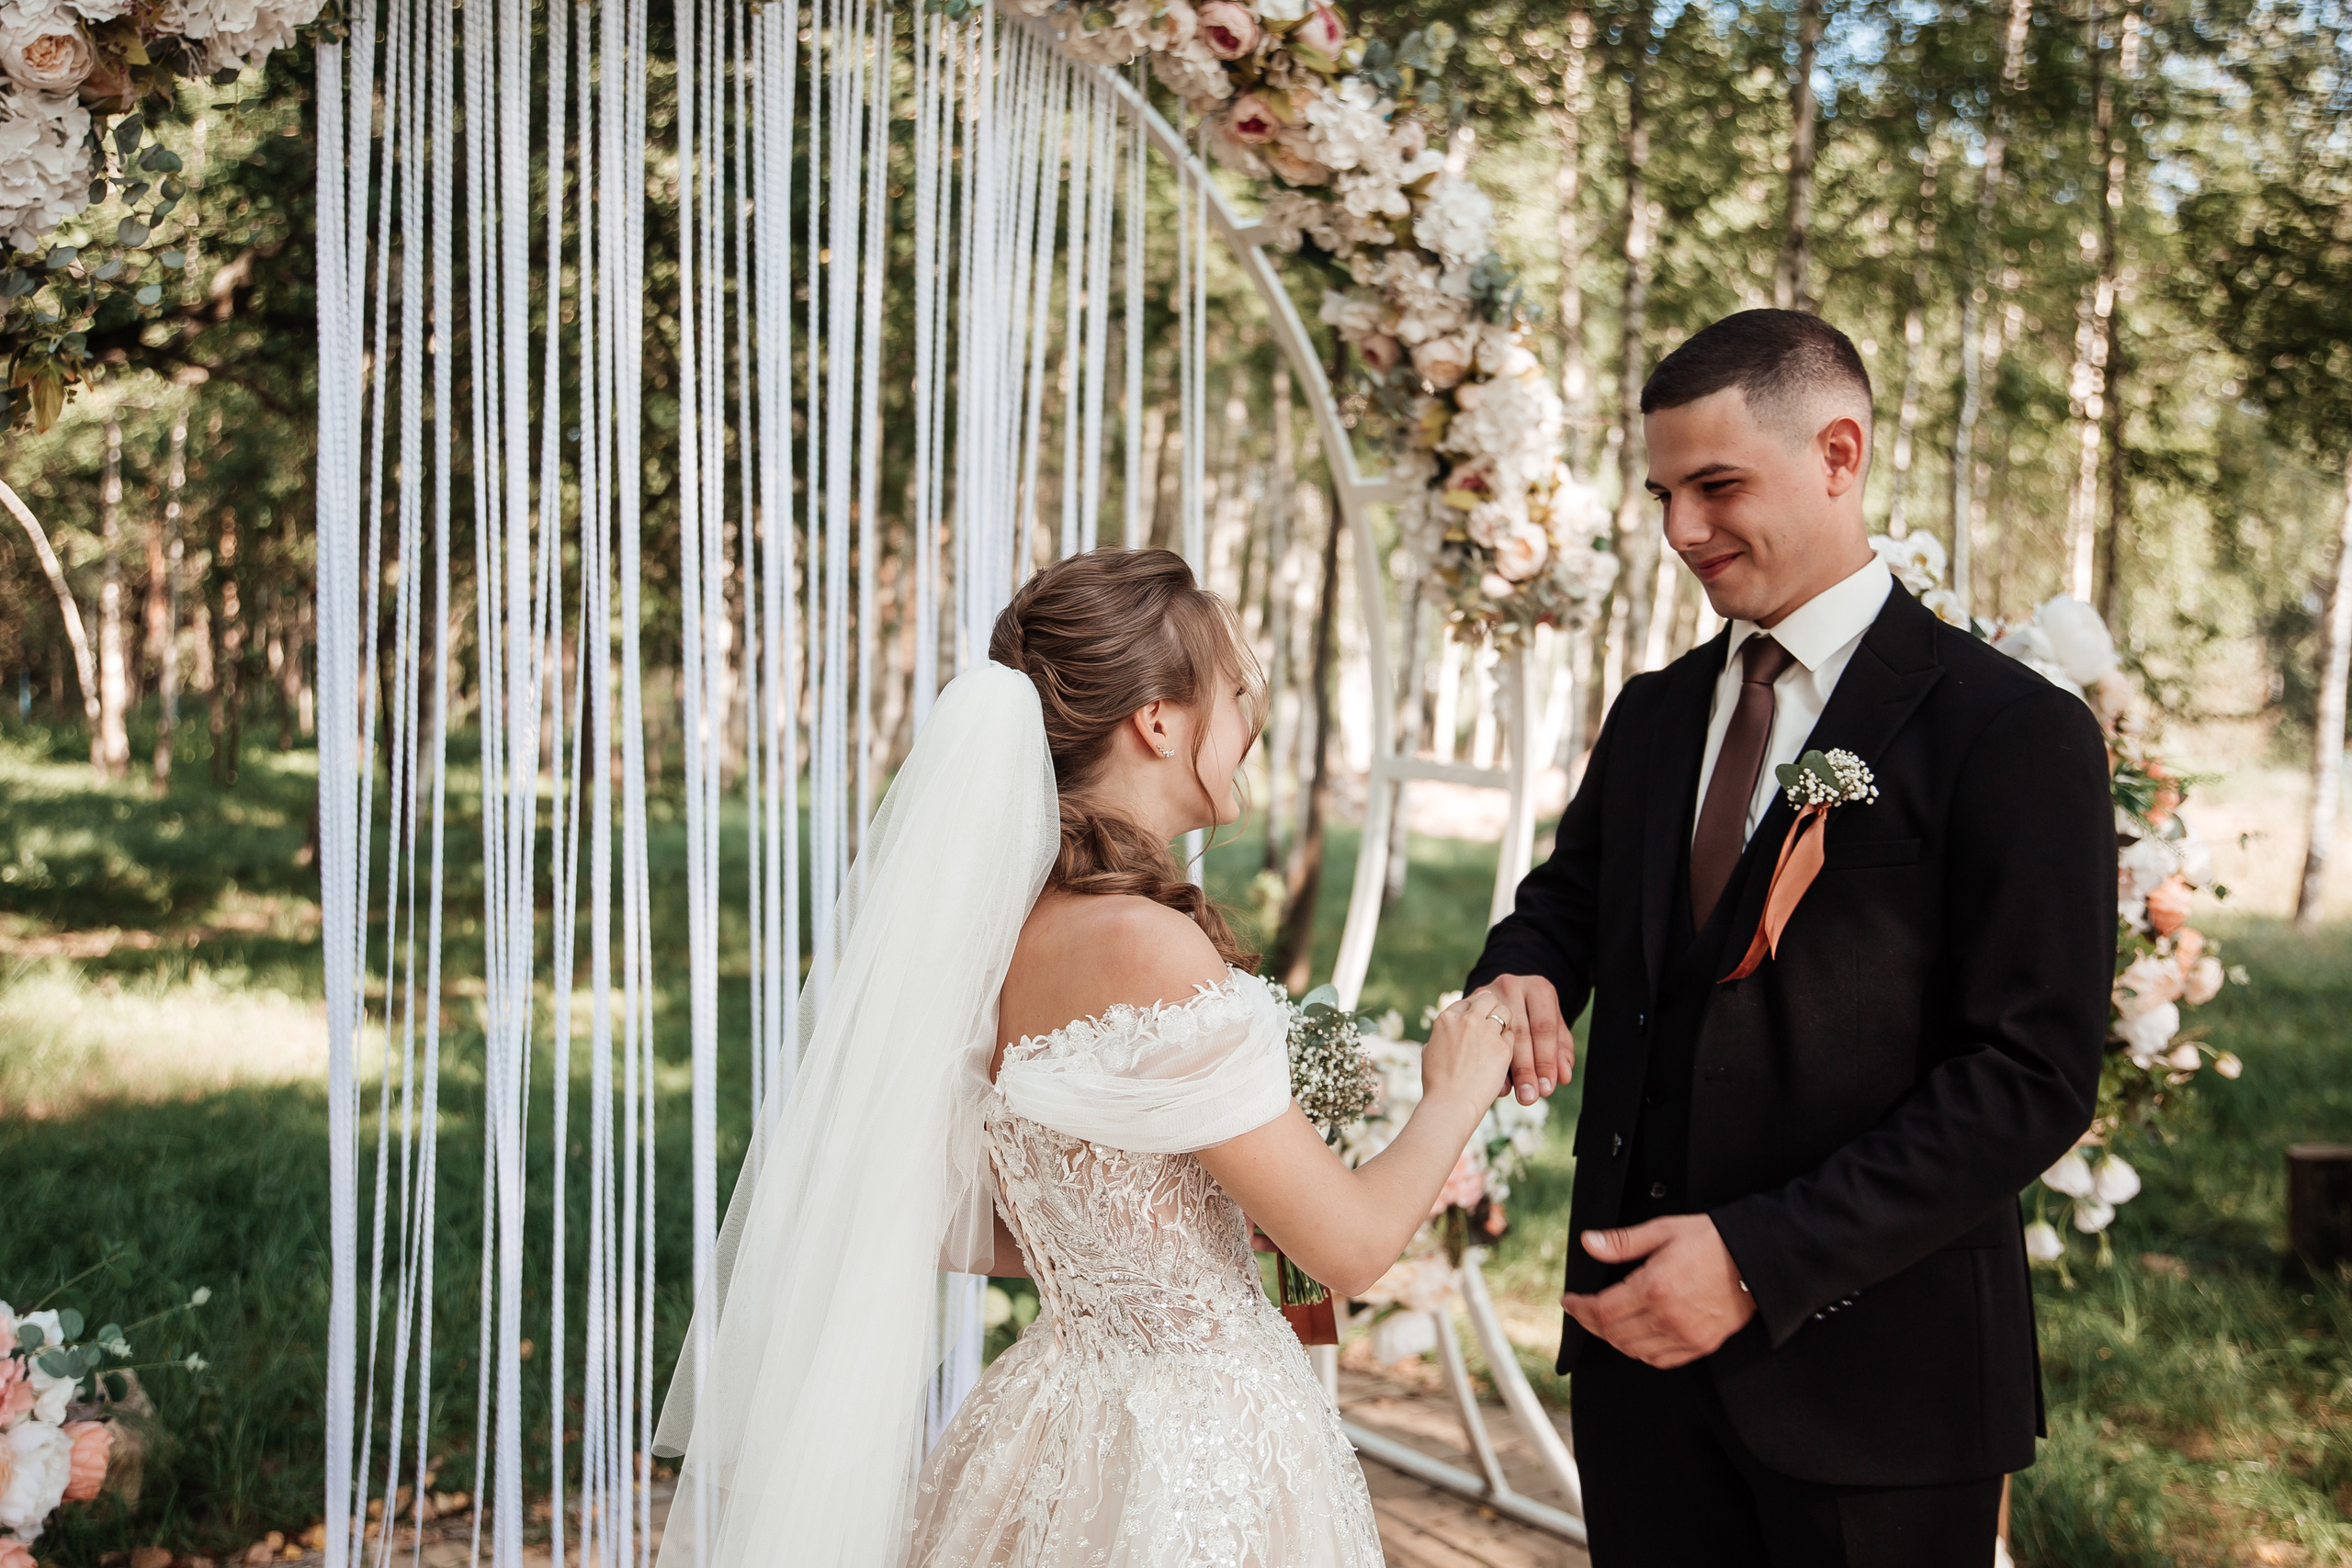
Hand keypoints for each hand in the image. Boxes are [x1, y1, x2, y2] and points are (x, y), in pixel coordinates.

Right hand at [1421, 987, 1515, 1106]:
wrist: (1450, 1103)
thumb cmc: (1437, 1083)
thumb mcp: (1430, 1052)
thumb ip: (1441, 1037)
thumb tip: (1444, 1035)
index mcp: (1446, 1019)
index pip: (1468, 1001)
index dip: (1476, 1009)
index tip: (1480, 1017)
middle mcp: (1467, 1020)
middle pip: (1488, 998)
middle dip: (1493, 1007)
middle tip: (1496, 1021)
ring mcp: (1486, 1032)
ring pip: (1505, 1012)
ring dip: (1505, 1021)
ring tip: (1503, 1036)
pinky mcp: (1503, 1048)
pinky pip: (1512, 1036)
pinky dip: (1510, 1043)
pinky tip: (1504, 1054)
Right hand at [1483, 973, 1571, 1104]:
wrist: (1506, 995)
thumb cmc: (1535, 1017)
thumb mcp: (1552, 1027)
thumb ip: (1561, 1051)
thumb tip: (1563, 1077)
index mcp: (1539, 988)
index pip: (1544, 1028)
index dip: (1546, 1060)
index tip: (1547, 1088)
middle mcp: (1512, 986)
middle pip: (1521, 1034)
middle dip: (1526, 1070)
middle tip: (1529, 1097)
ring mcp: (1487, 994)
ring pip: (1497, 1036)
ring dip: (1506, 1070)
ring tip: (1512, 1095)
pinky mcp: (1468, 1003)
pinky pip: (1477, 1035)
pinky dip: (1487, 1063)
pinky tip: (1495, 1084)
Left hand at [1560, 1215, 1755, 1368]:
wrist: (1757, 1260)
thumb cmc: (1711, 1240)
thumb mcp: (1663, 1230)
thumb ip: (1622, 1242)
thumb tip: (1588, 1243)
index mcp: (1654, 1287)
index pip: (1601, 1310)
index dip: (1579, 1308)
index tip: (1569, 1301)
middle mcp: (1667, 1317)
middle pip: (1613, 1334)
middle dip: (1591, 1323)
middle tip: (1583, 1310)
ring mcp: (1685, 1335)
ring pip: (1633, 1350)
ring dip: (1613, 1338)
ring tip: (1607, 1321)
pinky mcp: (1701, 1345)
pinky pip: (1660, 1360)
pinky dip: (1641, 1352)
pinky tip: (1636, 1336)